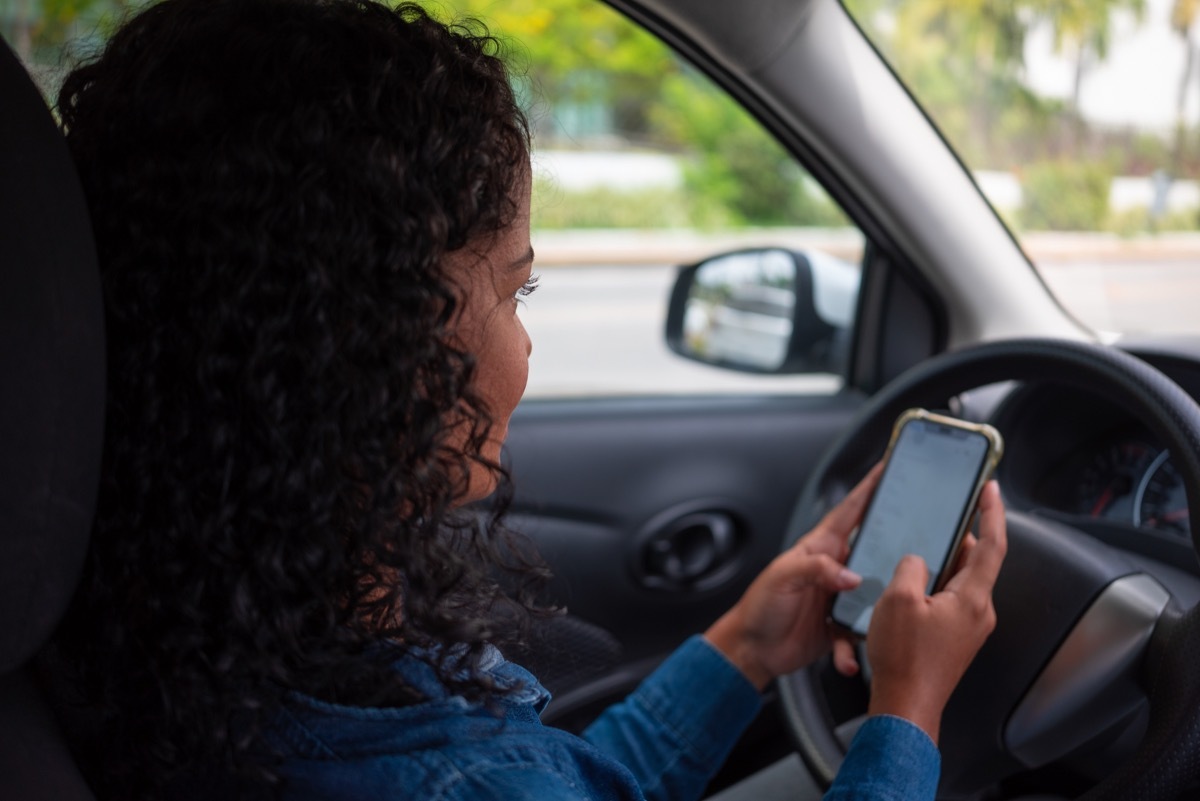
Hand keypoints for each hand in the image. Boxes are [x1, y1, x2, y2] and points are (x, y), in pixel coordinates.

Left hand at [704, 464, 881, 689]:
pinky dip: (856, 649)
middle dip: (897, 548)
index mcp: (820, 548)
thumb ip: (815, 569)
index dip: (869, 488)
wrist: (752, 649)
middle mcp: (834, 569)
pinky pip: (859, 634)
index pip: (850, 510)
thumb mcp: (782, 577)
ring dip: (880, 610)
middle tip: (923, 547)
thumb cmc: (760, 606)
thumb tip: (850, 576)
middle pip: (874, 551)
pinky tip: (849, 658)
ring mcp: (840, 597)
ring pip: (875, 596)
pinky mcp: (841, 626)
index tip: (890, 467)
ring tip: (884, 620)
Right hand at [865, 480, 1006, 742]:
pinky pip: (950, 600)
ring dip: (943, 562)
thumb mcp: (898, 600)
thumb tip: (917, 561)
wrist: (905, 705)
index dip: (993, 512)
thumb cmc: (904, 659)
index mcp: (972, 598)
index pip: (993, 545)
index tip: (991, 489)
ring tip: (918, 549)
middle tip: (943, 514)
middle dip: (960, 536)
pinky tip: (910, 585)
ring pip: (961, 581)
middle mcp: (979, 612)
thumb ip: (910, 568)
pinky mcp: (955, 638)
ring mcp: (969, 627)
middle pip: (976, 561)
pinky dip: (935, 584)